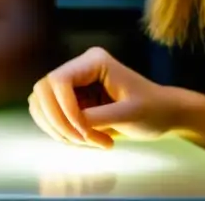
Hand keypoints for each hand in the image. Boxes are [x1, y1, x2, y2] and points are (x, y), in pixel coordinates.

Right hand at [29, 46, 179, 148]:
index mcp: (93, 61)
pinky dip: (59, 132)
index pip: (59, 80)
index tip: (85, 133)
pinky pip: (48, 115)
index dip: (66, 109)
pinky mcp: (69, 100)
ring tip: (88, 143)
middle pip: (43, 90)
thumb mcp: (129, 114)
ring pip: (40, 104)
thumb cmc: (153, 110)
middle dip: (59, 121)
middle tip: (85, 142)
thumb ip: (97, 118)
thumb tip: (71, 125)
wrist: (164, 115)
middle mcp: (77, 67)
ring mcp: (71, 84)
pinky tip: (83, 141)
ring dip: (58, 129)